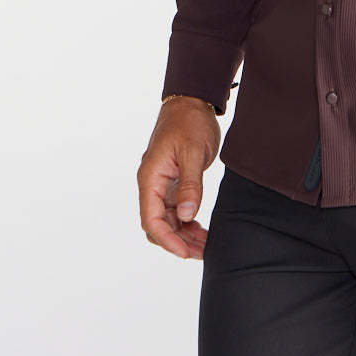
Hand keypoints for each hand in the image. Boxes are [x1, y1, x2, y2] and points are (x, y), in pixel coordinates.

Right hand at [138, 96, 219, 258]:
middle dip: (178, 242)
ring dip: (184, 235)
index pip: (152, 219)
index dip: (167, 240)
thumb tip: (187, 216)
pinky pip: (177, 210)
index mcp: (150, 178)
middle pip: (159, 224)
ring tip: (205, 246)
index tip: (185, 253)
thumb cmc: (189, 122)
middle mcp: (153, 184)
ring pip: (169, 220)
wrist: (192, 102)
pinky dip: (188, 223)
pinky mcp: (174, 182)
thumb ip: (191, 185)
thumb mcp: (193, 153)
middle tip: (202, 254)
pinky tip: (202, 231)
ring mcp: (163, 184)